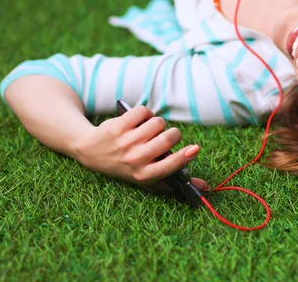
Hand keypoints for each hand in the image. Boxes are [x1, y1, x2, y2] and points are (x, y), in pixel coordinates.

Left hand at [75, 105, 209, 191]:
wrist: (91, 152)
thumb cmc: (127, 165)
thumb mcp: (147, 177)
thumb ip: (175, 180)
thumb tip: (205, 187)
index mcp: (143, 175)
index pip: (169, 166)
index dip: (184, 156)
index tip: (194, 149)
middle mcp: (134, 159)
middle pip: (168, 138)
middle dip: (173, 133)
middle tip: (166, 136)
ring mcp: (125, 142)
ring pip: (158, 122)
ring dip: (157, 123)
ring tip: (148, 130)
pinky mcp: (118, 125)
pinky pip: (143, 111)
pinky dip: (145, 113)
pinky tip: (138, 121)